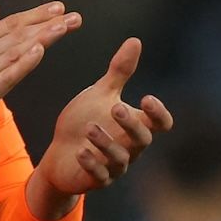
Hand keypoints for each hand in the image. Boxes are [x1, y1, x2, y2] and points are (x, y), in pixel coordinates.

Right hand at [0, 2, 78, 160]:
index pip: (6, 26)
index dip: (33, 16)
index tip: (58, 8)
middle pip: (14, 36)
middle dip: (45, 23)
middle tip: (73, 15)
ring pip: (13, 52)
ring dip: (40, 37)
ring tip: (64, 26)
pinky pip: (5, 77)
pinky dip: (22, 63)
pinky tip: (38, 51)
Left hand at [31, 38, 172, 202]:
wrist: (59, 153)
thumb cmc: (84, 121)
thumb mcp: (101, 94)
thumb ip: (119, 72)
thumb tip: (135, 40)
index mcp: (136, 126)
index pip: (161, 124)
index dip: (159, 114)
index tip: (147, 98)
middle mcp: (131, 148)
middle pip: (143, 140)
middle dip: (131, 125)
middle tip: (116, 107)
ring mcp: (115, 166)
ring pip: (120, 159)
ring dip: (107, 144)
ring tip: (90, 129)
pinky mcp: (97, 179)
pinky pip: (100, 176)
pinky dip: (92, 164)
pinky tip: (81, 152)